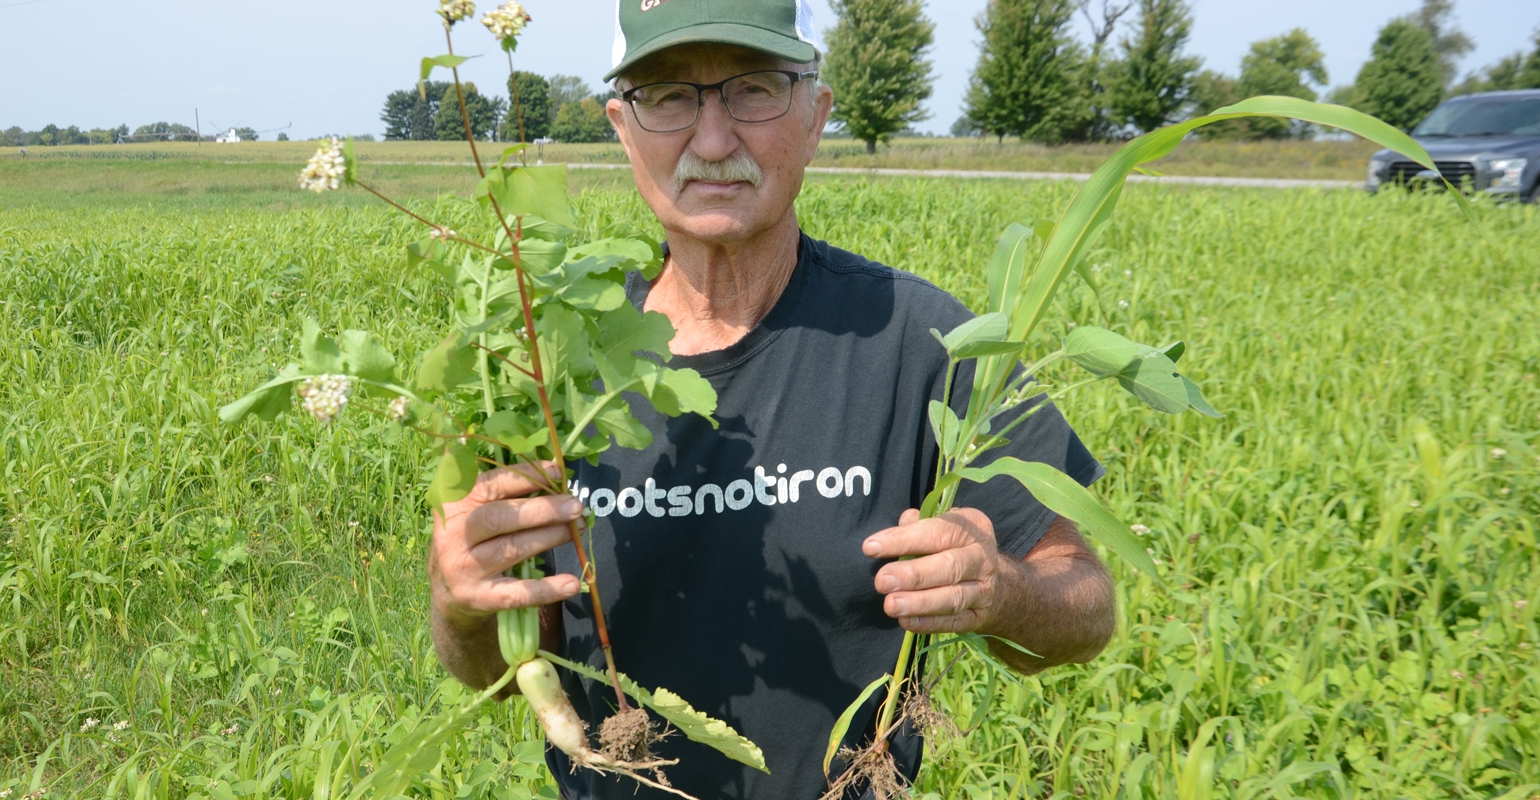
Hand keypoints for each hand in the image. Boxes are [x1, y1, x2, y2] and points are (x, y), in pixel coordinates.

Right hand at [430, 463, 583, 631]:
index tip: (557, 472)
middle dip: (541, 509)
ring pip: (511, 550)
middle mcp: (455, 535)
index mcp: (455, 504)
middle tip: (574, 506)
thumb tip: (553, 474)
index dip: (526, 476)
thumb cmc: (474, 537)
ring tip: (576, 530)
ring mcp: (465, 568)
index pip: (492, 484)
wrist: (449, 589)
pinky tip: (571, 583)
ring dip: (549, 537)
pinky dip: (546, 589)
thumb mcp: (476, 508)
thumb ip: (506, 490)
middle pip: (499, 517)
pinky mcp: (478, 597)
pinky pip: (516, 593)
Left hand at [862, 507, 1002, 633]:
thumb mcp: (940, 526)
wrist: (989, 577)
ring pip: (952, 598)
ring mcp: (984, 590)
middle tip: (882, 581)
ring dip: (919, 603)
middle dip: (913, 575)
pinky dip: (930, 623)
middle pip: (948, 567)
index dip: (904, 540)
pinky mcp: (979, 616)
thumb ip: (918, 525)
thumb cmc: (952, 545)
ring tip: (890, 605)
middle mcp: (982, 558)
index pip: (937, 532)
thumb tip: (903, 523)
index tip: (871, 547)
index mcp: (972, 527)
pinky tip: (906, 621)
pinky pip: (954, 622)